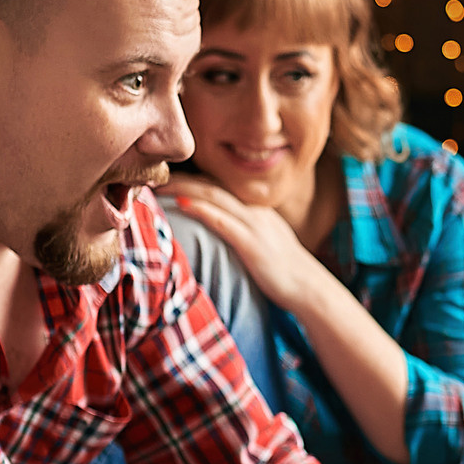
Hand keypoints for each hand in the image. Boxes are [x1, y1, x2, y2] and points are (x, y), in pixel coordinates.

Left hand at [161, 178, 335, 313]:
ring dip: (184, 188)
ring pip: (214, 196)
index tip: (167, 179)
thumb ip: (245, 234)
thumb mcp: (265, 244)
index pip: (219, 186)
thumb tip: (222, 235)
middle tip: (154, 175)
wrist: (309, 288)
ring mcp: (254, 225)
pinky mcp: (251, 243)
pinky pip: (223, 220)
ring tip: (159, 186)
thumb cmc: (285, 272)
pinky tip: (182, 203)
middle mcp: (254, 211)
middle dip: (182, 178)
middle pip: (212, 185)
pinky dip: (202, 209)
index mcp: (256, 211)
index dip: (192, 180)